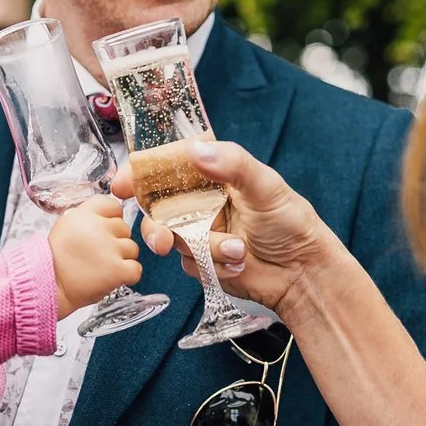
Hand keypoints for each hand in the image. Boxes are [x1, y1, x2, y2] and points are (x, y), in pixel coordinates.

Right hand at [48, 196, 141, 317]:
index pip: (112, 205)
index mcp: (82, 214)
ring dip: (122, 259)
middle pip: (124, 228)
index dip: (112, 219)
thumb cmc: (55, 262)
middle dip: (115, 242)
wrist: (48, 287)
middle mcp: (97, 227)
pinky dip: (127, 276)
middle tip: (98, 256)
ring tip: (101, 268)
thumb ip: (87, 219)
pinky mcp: (117, 270)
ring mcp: (109, 248)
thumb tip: (109, 217)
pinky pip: (135, 269)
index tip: (104, 232)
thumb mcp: (65, 228)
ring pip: (132, 248)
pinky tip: (111, 278)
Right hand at [108, 140, 335, 316]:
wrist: (302, 274)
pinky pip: (189, 263)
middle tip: (162, 239)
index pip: (167, 166)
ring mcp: (198, 232)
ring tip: (235, 251)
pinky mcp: (201, 261)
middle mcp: (199, 202)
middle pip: (156, 206)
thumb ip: (233, 165)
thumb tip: (196, 151)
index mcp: (212, 174)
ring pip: (172, 239)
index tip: (123, 183)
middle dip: (156, 225)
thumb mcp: (266, 186)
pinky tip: (238, 263)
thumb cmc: (292, 223)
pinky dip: (213, 265)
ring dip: (203, 248)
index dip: (140, 172)